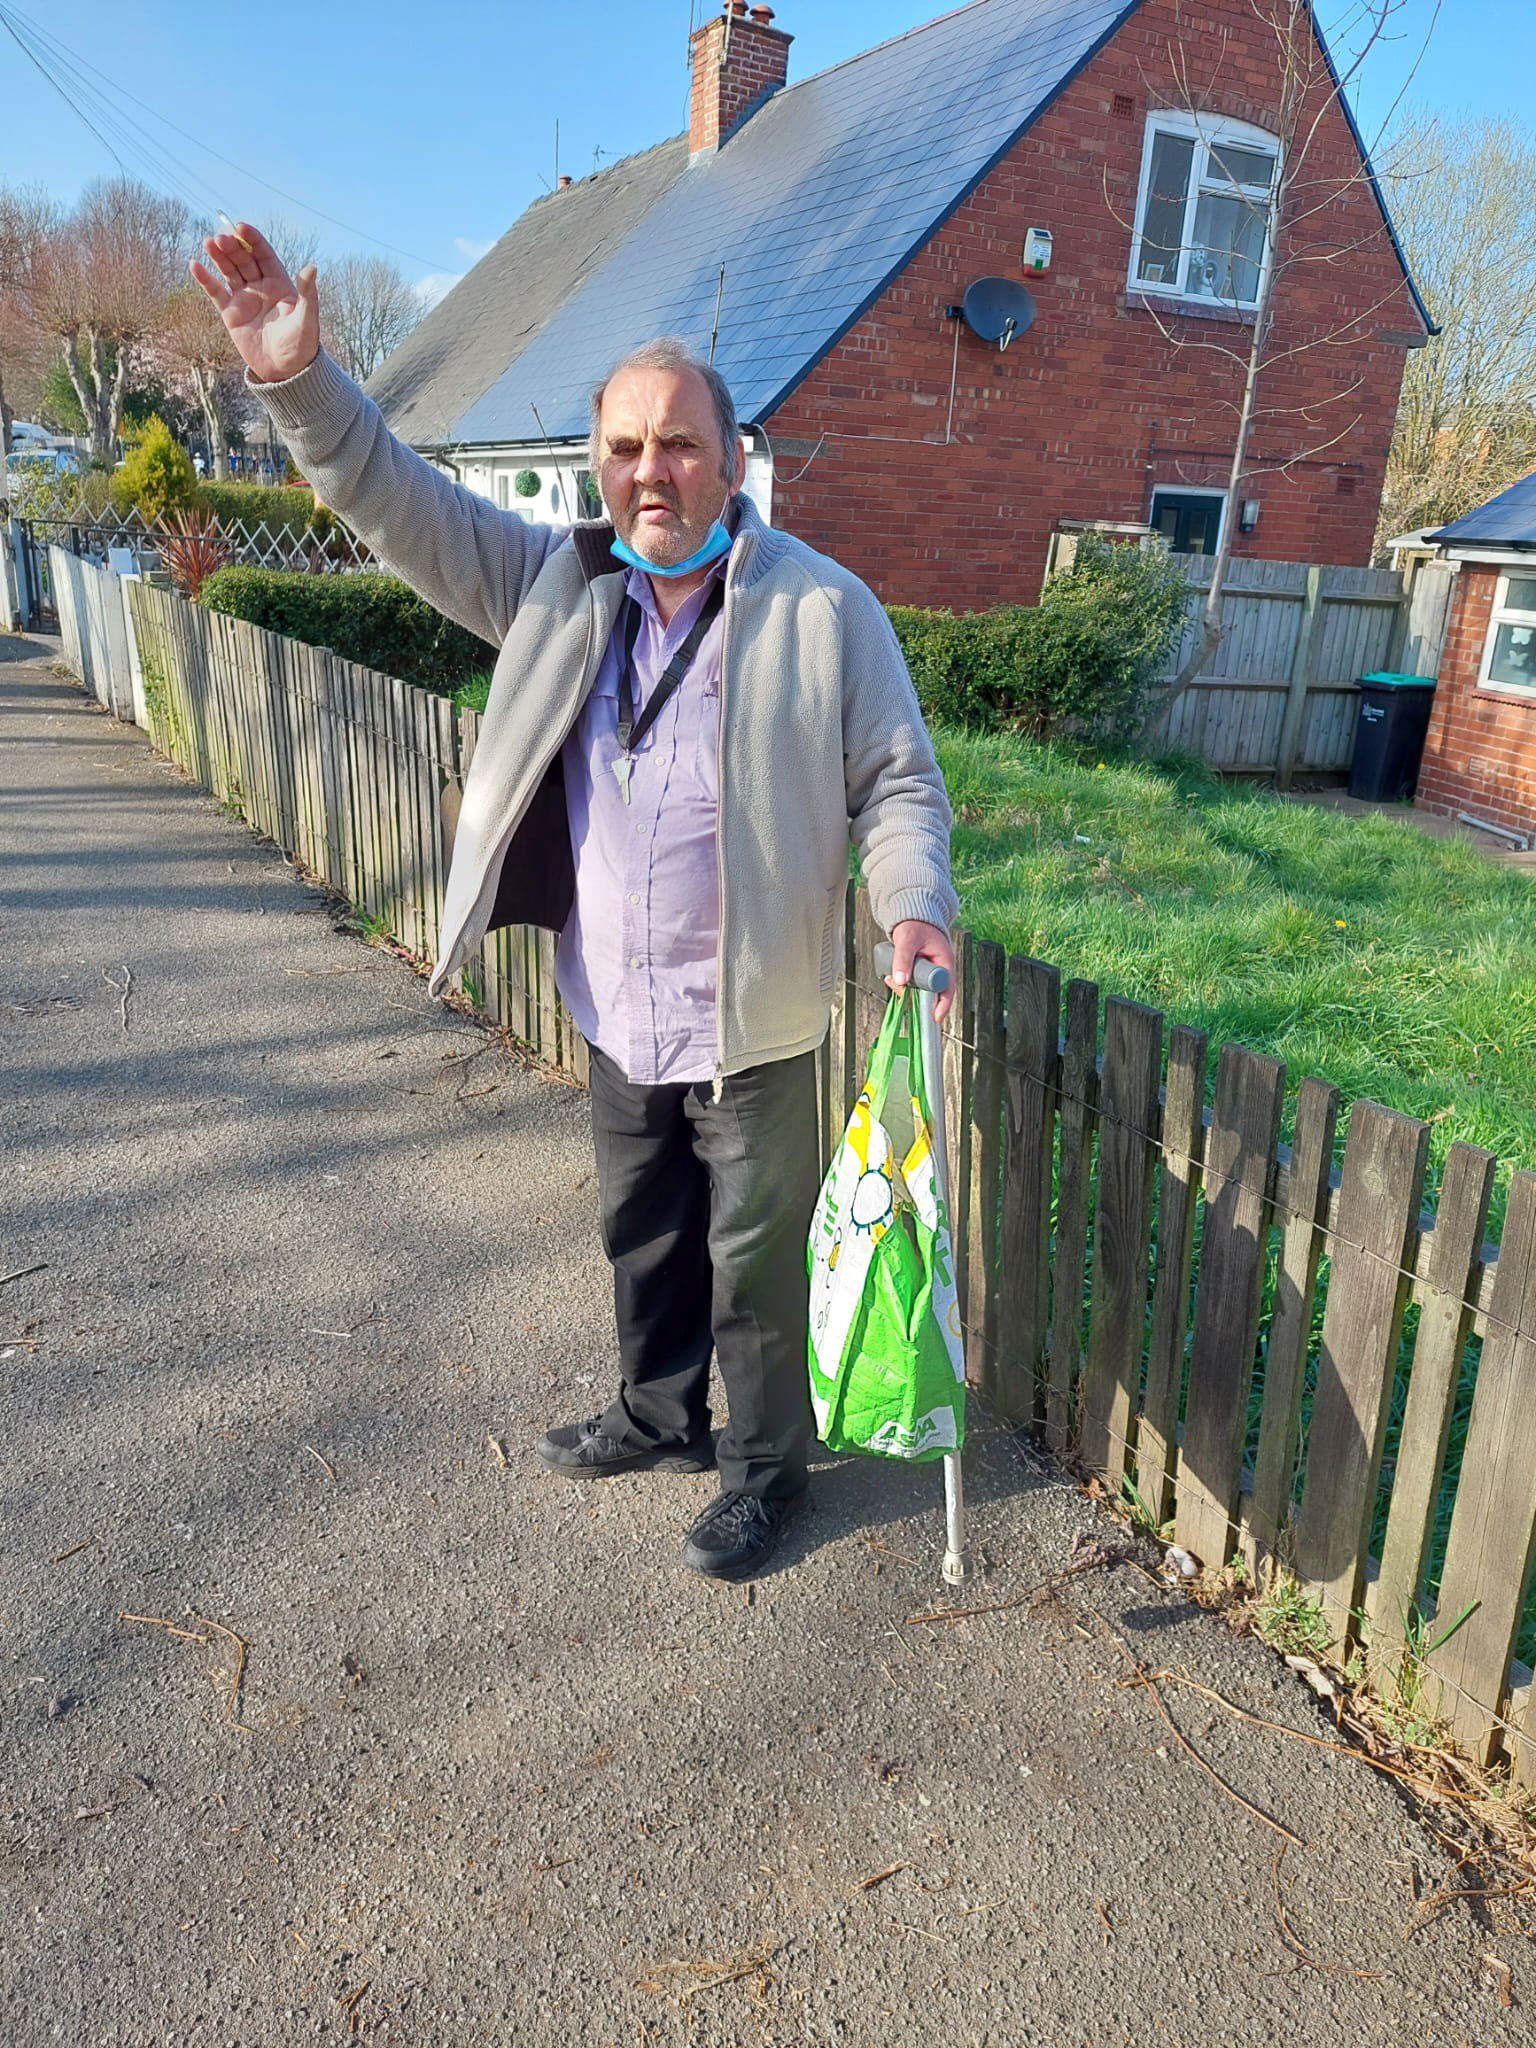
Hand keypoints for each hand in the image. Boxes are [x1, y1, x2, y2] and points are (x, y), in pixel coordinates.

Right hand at [189, 222, 319, 384]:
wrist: (285, 372)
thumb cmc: (301, 345)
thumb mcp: (307, 318)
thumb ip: (307, 293)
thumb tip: (312, 267)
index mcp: (280, 283)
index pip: (264, 255)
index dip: (252, 240)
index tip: (240, 227)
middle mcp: (260, 287)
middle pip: (244, 260)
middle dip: (233, 247)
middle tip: (221, 238)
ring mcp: (244, 299)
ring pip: (229, 271)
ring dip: (218, 256)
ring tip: (208, 242)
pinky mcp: (230, 313)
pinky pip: (215, 292)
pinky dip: (205, 279)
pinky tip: (195, 265)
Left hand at [886, 919, 954, 1024]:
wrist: (911, 918)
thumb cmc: (915, 925)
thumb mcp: (907, 940)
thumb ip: (903, 958)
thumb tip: (900, 980)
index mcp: (944, 961)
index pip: (947, 988)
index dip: (941, 1005)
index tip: (934, 1017)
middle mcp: (939, 970)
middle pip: (932, 994)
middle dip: (915, 996)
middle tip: (898, 989)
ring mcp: (928, 973)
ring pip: (919, 991)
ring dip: (903, 989)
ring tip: (891, 976)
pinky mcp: (918, 974)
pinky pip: (911, 986)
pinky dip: (900, 984)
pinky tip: (891, 975)